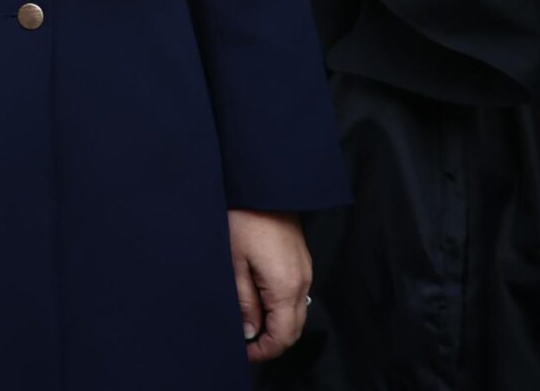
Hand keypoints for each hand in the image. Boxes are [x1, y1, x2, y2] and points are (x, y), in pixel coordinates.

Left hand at [228, 208, 311, 361]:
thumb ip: (244, 301)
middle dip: (271, 341)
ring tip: (248, 322)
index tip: (244, 353)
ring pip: (295, 312)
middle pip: (292, 328)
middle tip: (245, 343)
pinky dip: (280, 307)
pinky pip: (295, 295)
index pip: (283, 335)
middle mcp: (302, 282)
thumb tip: (248, 331)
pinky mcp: (301, 261)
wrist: (262, 186)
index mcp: (285, 287)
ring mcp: (305, 271)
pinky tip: (259, 301)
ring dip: (276, 324)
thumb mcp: (234, 263)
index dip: (264, 350)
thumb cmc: (243, 220)